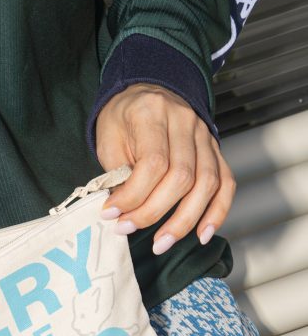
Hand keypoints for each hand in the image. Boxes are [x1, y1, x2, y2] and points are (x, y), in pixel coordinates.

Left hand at [94, 83, 236, 254]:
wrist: (146, 92)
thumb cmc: (124, 119)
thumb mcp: (109, 138)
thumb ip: (117, 173)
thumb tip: (122, 212)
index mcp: (153, 114)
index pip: (153, 163)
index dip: (133, 196)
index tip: (111, 214)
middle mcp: (185, 122)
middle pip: (181, 177)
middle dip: (153, 212)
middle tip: (127, 229)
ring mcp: (205, 136)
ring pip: (206, 184)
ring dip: (184, 221)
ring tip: (161, 243)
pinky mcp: (215, 151)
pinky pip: (225, 184)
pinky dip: (217, 212)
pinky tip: (202, 234)